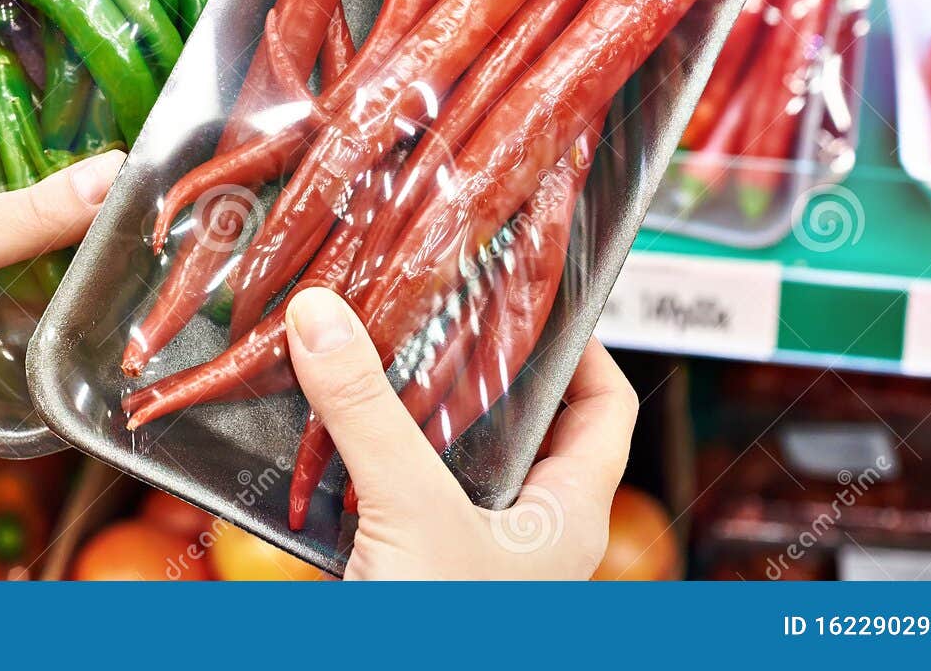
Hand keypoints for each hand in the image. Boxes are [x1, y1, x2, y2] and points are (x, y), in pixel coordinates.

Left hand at [0, 133, 123, 578]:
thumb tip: (113, 174)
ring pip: (29, 243)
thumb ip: (24, 214)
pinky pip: (44, 303)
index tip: (54, 68)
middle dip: (53, 166)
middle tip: (120, 130)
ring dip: (71, 232)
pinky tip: (125, 262)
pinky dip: (75, 292)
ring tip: (139, 190)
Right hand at [284, 287, 636, 579]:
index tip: (534, 294)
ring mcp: (467, 554)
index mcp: (566, 515)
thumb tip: (324, 316)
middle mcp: (523, 531)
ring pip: (447, 458)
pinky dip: (364, 459)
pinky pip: (393, 495)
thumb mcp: (412, 513)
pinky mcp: (409, 572)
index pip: (606, 405)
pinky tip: (325, 430)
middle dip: (473, 367)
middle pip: (518, 423)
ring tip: (373, 350)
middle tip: (433, 308)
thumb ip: (369, 413)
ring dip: (407, 412)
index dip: (582, 345)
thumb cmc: (439, 640)